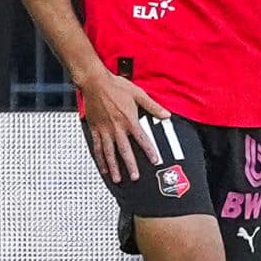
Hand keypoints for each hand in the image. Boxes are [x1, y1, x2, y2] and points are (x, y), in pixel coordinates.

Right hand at [77, 68, 168, 184]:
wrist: (95, 82)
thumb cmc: (115, 86)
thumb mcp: (138, 94)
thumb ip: (153, 106)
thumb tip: (166, 115)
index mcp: (129, 120)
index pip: (142, 139)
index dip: (149, 151)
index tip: (154, 160)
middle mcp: (116, 127)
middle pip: (124, 150)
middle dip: (130, 165)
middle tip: (135, 177)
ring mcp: (104, 130)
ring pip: (109, 152)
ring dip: (114, 167)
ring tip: (118, 178)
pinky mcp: (95, 129)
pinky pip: (97, 147)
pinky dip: (100, 159)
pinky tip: (103, 168)